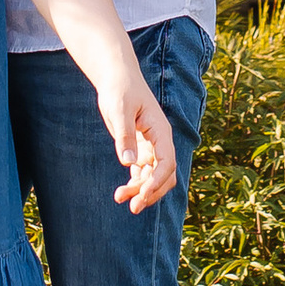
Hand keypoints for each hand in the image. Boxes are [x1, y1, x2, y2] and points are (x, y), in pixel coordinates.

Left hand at [103, 69, 177, 213]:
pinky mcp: (140, 148)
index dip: (157, 181)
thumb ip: (124, 135)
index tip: (143, 193)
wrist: (117, 78)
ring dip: (141, 190)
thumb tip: (128, 162)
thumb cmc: (119, 89)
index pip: (167, 162)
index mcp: (161, 131)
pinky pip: (143, 172)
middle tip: (133, 207)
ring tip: (119, 198)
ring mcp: (151, 146)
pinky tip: (122, 192)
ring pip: (153, 176)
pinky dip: (135, 183)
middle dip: (151, 192)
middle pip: (164, 175)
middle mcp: (160, 141)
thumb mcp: (119, 110)